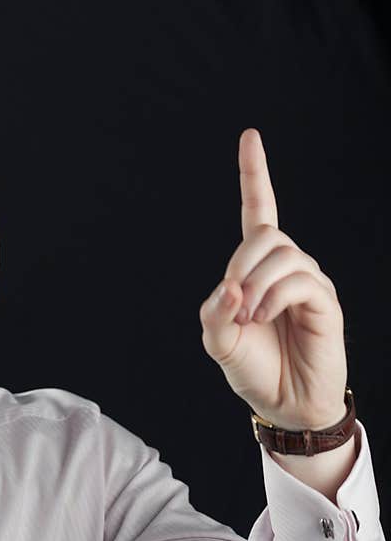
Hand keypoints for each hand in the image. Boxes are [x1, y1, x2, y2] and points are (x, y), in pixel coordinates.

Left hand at [198, 128, 347, 430]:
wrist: (281, 403)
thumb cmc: (251, 367)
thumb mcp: (217, 339)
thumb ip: (215, 309)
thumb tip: (233, 285)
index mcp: (256, 268)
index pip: (259, 210)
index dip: (255, 175)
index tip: (250, 136)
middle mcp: (285, 266)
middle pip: (264, 233)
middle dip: (240, 263)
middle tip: (235, 304)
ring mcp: (308, 282)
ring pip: (281, 255)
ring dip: (255, 285)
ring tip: (250, 318)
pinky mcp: (325, 302)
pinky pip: (299, 281)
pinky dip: (272, 297)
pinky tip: (263, 318)